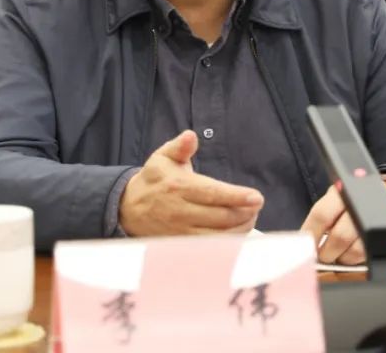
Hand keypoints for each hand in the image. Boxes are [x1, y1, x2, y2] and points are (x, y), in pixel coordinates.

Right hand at [119, 130, 263, 236]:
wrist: (128, 209)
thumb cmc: (154, 180)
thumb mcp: (162, 158)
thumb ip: (179, 147)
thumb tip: (191, 135)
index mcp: (179, 187)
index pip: (213, 194)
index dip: (237, 197)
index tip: (257, 197)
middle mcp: (180, 211)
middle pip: (220, 217)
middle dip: (244, 213)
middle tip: (256, 205)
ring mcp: (180, 232)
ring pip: (218, 237)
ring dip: (239, 229)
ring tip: (251, 217)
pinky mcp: (180, 247)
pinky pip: (210, 250)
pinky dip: (227, 244)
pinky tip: (238, 233)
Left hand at [301, 184, 385, 264]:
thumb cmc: (353, 200)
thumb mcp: (336, 197)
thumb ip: (322, 215)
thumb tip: (304, 239)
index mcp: (343, 191)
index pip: (322, 215)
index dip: (311, 234)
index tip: (305, 247)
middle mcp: (362, 204)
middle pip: (340, 237)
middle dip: (327, 252)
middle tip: (321, 255)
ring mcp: (379, 219)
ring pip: (356, 250)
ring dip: (342, 257)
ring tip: (336, 254)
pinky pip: (370, 255)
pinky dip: (357, 259)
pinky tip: (350, 253)